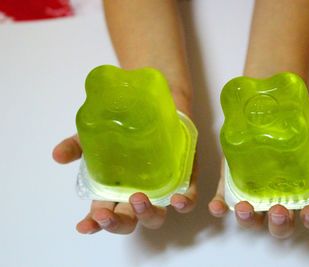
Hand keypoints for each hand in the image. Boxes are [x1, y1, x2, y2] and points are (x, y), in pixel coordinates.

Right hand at [52, 131, 196, 234]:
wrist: (155, 104)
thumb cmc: (125, 126)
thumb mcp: (96, 135)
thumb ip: (78, 145)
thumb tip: (57, 155)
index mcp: (117, 190)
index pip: (104, 214)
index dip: (94, 224)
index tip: (85, 226)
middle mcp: (139, 193)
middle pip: (129, 220)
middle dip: (117, 223)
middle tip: (106, 214)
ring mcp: (163, 188)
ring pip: (157, 215)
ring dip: (146, 214)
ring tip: (137, 199)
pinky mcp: (185, 177)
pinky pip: (188, 198)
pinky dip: (183, 203)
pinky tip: (176, 200)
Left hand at [208, 132, 308, 238]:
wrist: (276, 110)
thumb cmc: (303, 131)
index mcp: (301, 194)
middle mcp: (277, 199)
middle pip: (279, 224)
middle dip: (279, 223)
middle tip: (279, 210)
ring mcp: (254, 192)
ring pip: (251, 218)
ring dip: (248, 220)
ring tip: (246, 209)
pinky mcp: (233, 182)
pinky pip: (225, 200)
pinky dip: (220, 207)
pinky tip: (218, 207)